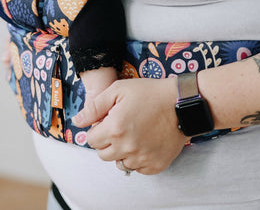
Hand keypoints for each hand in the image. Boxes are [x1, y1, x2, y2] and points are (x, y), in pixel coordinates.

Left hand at [72, 77, 187, 174]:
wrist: (182, 103)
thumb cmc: (150, 93)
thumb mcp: (118, 90)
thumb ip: (95, 107)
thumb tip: (77, 121)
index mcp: (115, 129)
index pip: (92, 140)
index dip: (97, 130)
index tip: (107, 122)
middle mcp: (127, 147)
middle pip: (103, 155)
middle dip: (107, 142)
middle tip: (119, 129)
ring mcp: (142, 158)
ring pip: (120, 164)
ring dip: (121, 152)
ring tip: (132, 136)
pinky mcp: (156, 165)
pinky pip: (138, 169)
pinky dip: (138, 159)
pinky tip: (144, 144)